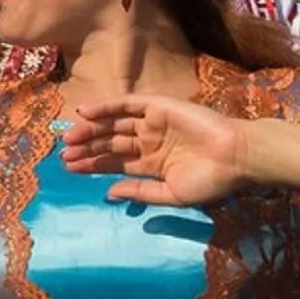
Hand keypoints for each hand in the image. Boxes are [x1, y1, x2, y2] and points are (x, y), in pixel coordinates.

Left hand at [62, 93, 250, 206]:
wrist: (236, 158)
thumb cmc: (210, 181)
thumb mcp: (171, 195)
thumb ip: (140, 192)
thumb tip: (109, 193)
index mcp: (152, 164)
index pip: (114, 162)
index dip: (92, 164)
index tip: (69, 168)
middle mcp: (150, 142)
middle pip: (110, 143)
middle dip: (86, 148)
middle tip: (63, 154)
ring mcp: (154, 123)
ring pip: (114, 124)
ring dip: (91, 129)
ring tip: (69, 138)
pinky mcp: (160, 106)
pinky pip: (128, 104)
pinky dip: (106, 106)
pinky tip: (86, 113)